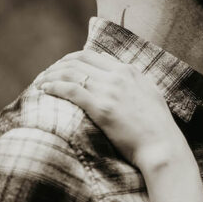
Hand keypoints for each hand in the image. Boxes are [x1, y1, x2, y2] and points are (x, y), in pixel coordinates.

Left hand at [36, 50, 184, 170]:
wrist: (162, 146)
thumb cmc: (157, 128)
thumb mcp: (149, 95)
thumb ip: (133, 85)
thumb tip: (121, 82)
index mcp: (129, 71)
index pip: (93, 55)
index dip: (72, 59)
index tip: (61, 67)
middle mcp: (118, 76)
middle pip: (78, 60)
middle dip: (57, 66)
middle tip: (46, 75)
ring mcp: (110, 90)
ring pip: (70, 72)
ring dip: (51, 75)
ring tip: (40, 83)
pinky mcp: (102, 108)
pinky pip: (70, 90)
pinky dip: (53, 87)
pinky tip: (44, 90)